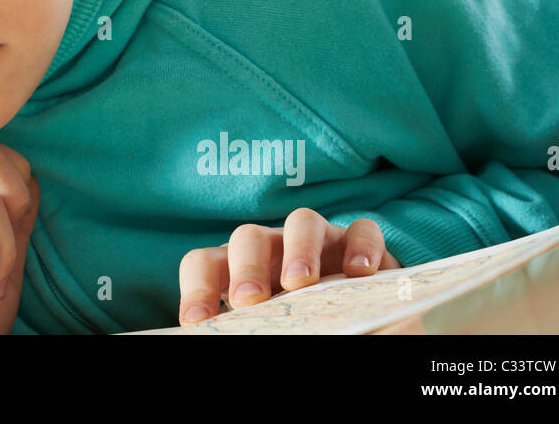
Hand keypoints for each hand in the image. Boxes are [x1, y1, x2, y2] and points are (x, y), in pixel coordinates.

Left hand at [178, 208, 400, 325]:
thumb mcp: (269, 323)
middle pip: (248, 237)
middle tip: (249, 300)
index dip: (197, 289)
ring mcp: (316, 239)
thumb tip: (234, 337)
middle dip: (246, 267)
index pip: (204, 264)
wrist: (352, 305)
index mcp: (238, 268)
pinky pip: (361, 230)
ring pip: (302, 222)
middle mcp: (272, 246)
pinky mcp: (355, 242)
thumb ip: (251, 327)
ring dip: (299, 250)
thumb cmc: (294, 316)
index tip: (197, 321)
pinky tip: (359, 272)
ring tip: (300, 283)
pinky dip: (361, 246)